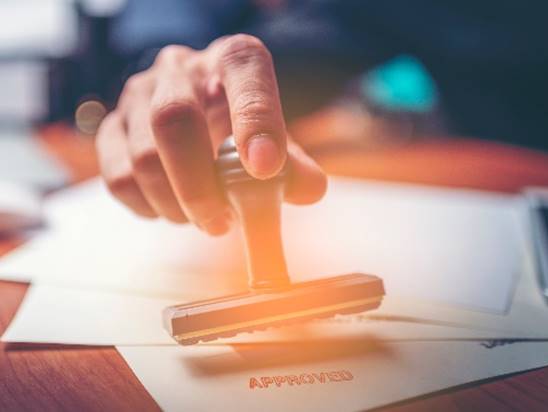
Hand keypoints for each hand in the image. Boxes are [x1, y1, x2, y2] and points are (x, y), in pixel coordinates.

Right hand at [96, 34, 326, 234]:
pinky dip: (147, 208)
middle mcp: (180, 69)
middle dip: (199, 186)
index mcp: (231, 61)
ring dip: (176, 205)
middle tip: (222, 222)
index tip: (265, 168)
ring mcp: (138, 96)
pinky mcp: (112, 128)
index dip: (255, 120)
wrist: (196, 112)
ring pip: (143, 156)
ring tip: (205, 219)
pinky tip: (173, 210)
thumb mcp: (273, 137)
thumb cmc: (240, 127)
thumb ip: (293, 163)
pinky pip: (118, 178)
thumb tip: (310, 189)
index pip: (244, 71)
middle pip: (174, 119)